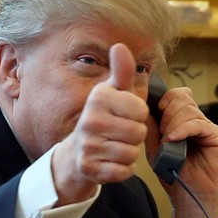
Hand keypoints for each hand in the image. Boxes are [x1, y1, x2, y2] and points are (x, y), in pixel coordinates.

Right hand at [52, 43, 148, 203]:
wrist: (76, 152)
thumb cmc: (103, 119)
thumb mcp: (113, 93)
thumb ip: (121, 72)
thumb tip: (120, 46)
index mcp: (98, 98)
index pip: (141, 110)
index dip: (139, 116)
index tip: (124, 116)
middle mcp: (90, 120)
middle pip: (138, 133)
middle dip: (134, 137)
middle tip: (120, 134)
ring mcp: (87, 145)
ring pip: (131, 153)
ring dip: (128, 153)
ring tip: (114, 147)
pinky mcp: (89, 168)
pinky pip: (123, 171)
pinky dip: (122, 169)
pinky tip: (110, 162)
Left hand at [146, 87, 217, 217]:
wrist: (189, 195)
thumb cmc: (173, 173)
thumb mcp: (155, 149)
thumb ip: (151, 129)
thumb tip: (142, 109)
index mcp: (180, 120)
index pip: (174, 95)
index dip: (163, 99)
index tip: (154, 111)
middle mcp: (194, 120)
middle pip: (181, 98)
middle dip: (167, 111)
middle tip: (161, 131)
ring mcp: (205, 126)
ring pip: (189, 109)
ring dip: (173, 123)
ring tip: (167, 141)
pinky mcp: (214, 135)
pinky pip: (198, 124)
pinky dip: (183, 129)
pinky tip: (174, 139)